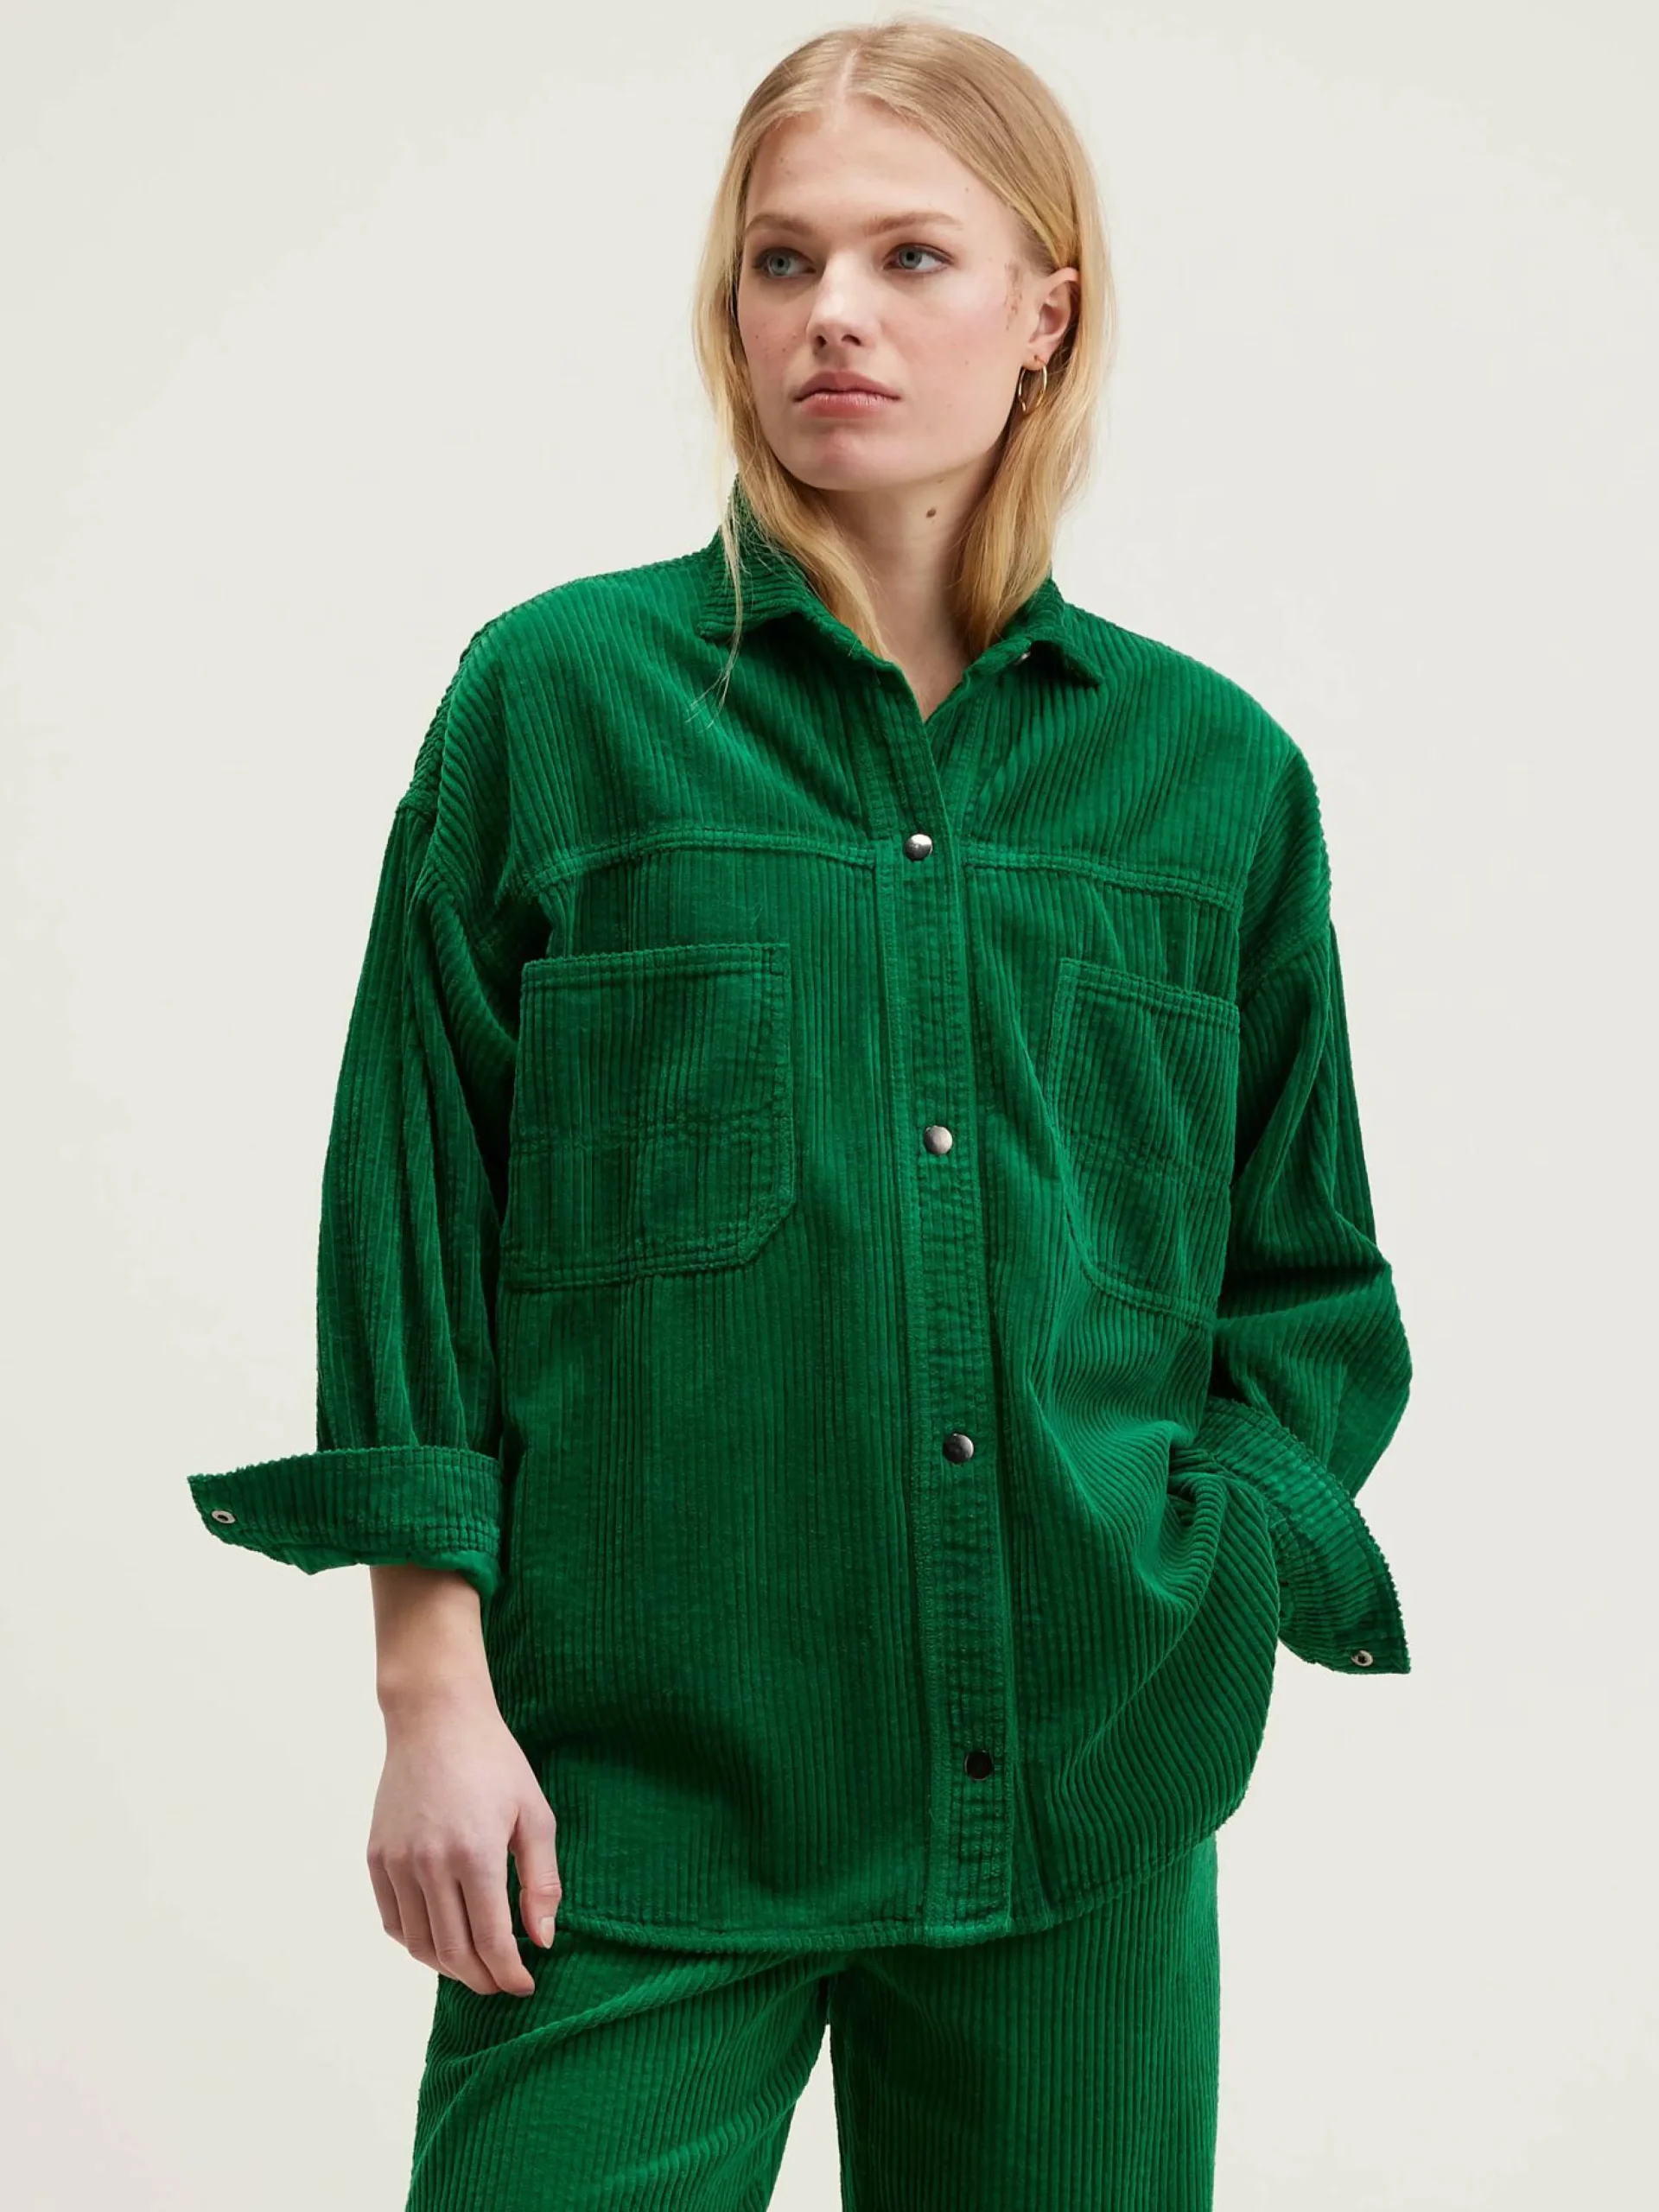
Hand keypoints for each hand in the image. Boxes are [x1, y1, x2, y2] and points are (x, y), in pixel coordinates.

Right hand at [367, 1686, 561, 1995]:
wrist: (436, 1719)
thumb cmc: (495, 1762)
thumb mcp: (535, 1814)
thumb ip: (541, 1881)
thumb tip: (543, 1940)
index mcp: (475, 1854)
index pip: (491, 1941)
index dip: (509, 1973)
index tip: (525, 1984)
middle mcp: (430, 1864)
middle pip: (453, 1952)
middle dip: (482, 1979)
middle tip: (502, 1983)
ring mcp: (398, 1862)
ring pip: (419, 1945)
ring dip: (449, 1968)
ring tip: (474, 1966)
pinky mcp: (377, 1857)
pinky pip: (393, 1921)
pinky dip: (416, 1943)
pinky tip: (440, 1940)